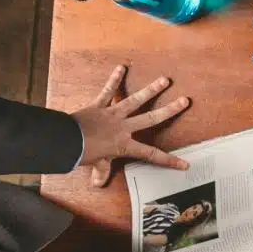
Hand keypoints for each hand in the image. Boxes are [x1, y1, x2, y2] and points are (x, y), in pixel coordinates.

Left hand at [69, 64, 190, 187]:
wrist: (67, 141)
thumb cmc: (82, 154)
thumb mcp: (96, 164)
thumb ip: (101, 172)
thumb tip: (98, 184)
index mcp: (124, 145)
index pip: (151, 154)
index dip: (169, 160)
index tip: (185, 164)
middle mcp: (124, 127)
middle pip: (151, 118)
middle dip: (170, 110)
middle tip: (184, 101)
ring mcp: (113, 114)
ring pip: (136, 101)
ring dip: (151, 90)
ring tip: (164, 80)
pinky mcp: (100, 105)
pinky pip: (109, 91)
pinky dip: (114, 79)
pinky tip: (121, 67)